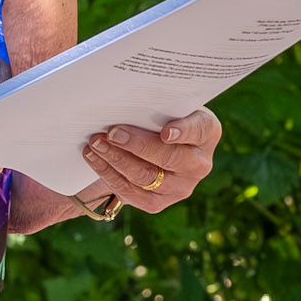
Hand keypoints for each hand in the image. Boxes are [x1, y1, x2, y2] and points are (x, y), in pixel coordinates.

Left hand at [81, 107, 221, 214]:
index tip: (166, 131)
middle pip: (169, 157)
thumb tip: (123, 96)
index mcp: (207, 132)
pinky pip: (131, 192)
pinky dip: (108, 173)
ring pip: (146, 176)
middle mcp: (199, 164)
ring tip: (96, 143)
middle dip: (137, 144)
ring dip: (116, 159)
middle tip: (112, 132)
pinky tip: (93, 158)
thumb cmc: (155, 118)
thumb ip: (154, 103)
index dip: (184, 131)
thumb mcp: (162, 106)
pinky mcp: (158, 203)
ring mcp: (181, 187)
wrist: (145, 149)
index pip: (200, 129)